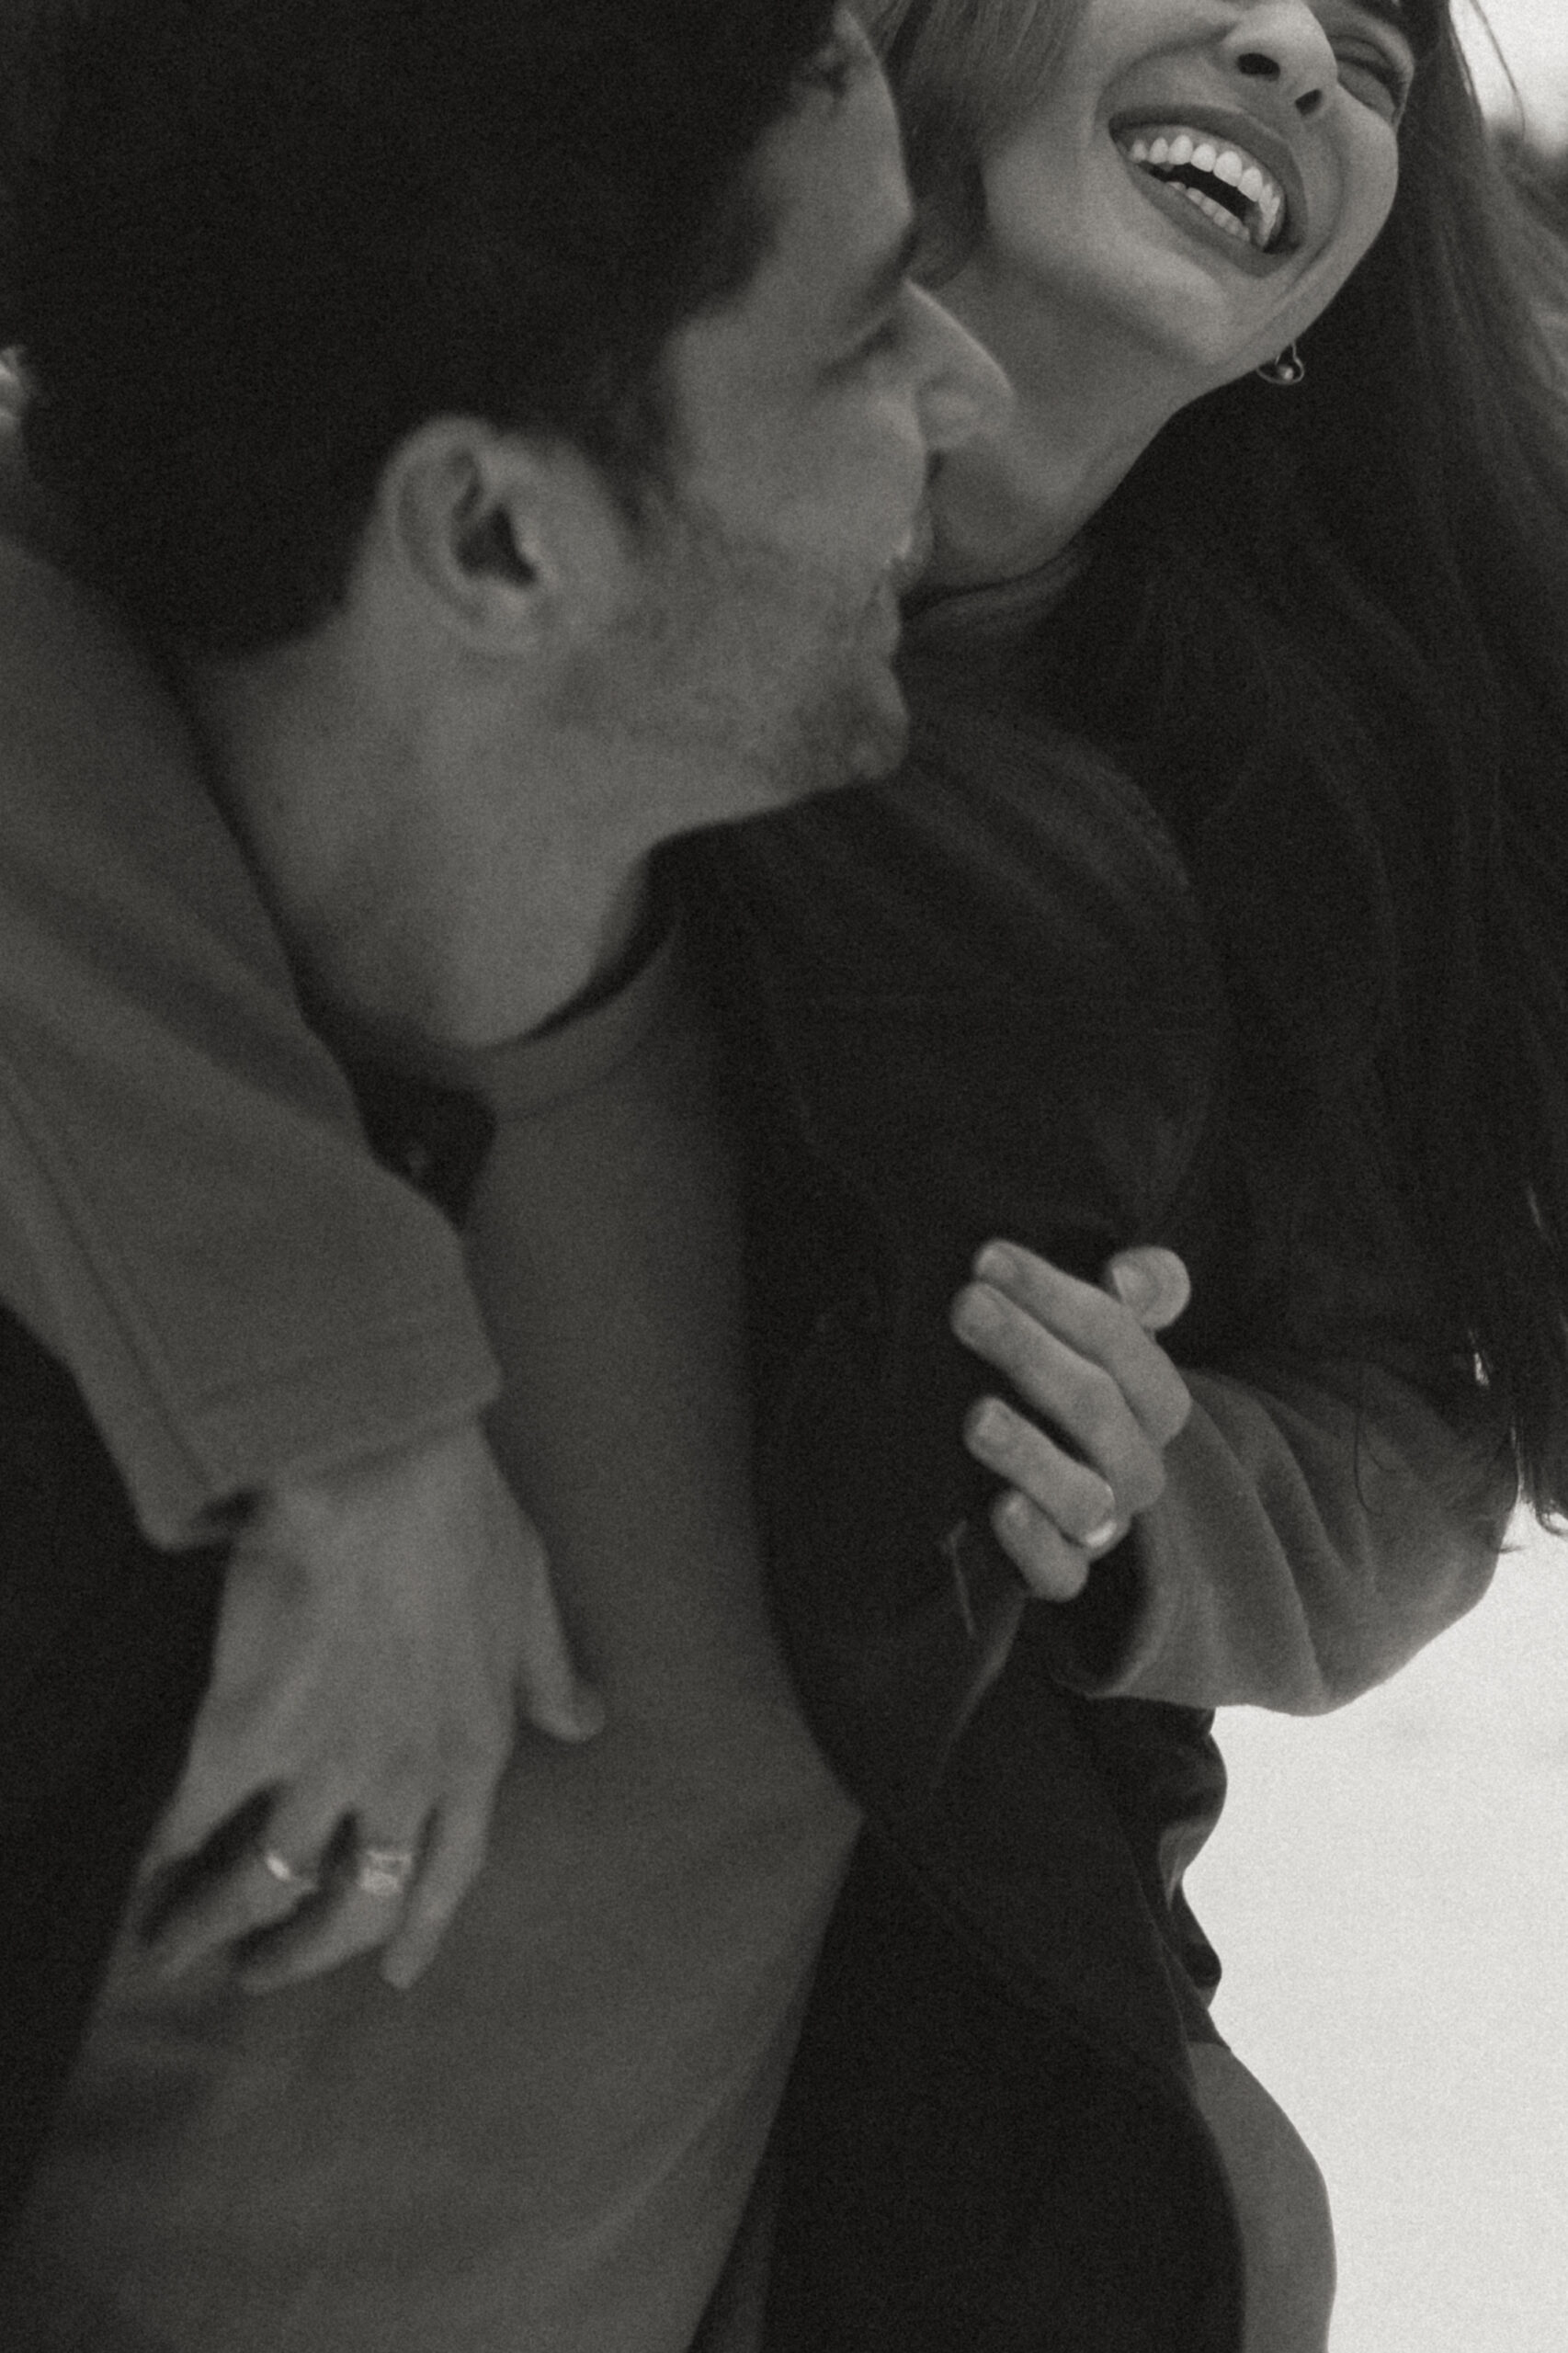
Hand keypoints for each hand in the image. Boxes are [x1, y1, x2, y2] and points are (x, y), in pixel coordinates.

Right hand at [140, 1420, 602, 1993]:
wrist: (377, 1476)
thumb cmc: (462, 1519)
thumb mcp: (529, 1595)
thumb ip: (546, 1671)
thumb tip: (585, 1720)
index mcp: (476, 1751)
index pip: (453, 1869)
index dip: (421, 1928)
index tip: (395, 1972)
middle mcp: (403, 1779)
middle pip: (354, 1902)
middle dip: (304, 1952)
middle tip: (263, 1972)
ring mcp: (323, 1765)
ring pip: (268, 1880)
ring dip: (216, 1923)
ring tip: (173, 1949)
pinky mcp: (247, 1735)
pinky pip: (196, 1821)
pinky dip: (165, 1855)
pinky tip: (143, 1873)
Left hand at [950, 1241, 1191, 1602]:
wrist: (1058, 1489)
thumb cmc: (1079, 1388)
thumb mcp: (1111, 1334)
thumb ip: (1143, 1291)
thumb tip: (1127, 1272)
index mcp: (1156, 1401)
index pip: (1122, 1343)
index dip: (1058, 1296)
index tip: (988, 1258)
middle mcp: (1136, 1465)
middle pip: (1096, 1408)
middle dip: (1028, 1350)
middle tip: (965, 1306)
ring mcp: (1101, 1524)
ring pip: (1082, 1495)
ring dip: (1028, 1453)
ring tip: (974, 1416)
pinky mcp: (1061, 1573)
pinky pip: (1059, 1575)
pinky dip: (1032, 1545)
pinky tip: (999, 1509)